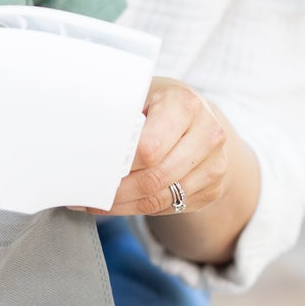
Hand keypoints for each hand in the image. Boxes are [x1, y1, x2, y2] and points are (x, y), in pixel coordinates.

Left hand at [99, 76, 229, 217]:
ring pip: (160, 199)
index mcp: (186, 105)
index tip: (94, 170)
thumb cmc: (156, 104)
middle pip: (154, 178)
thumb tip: (89, 148)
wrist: (193, 114)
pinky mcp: (214, 189)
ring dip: (123, 205)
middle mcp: (209, 135)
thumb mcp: (137, 96)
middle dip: (117, 191)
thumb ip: (119, 117)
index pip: (149, 148)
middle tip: (89, 192)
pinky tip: (120, 202)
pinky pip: (170, 208)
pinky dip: (140, 209)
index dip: (120, 164)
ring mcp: (216, 165)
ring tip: (97, 200)